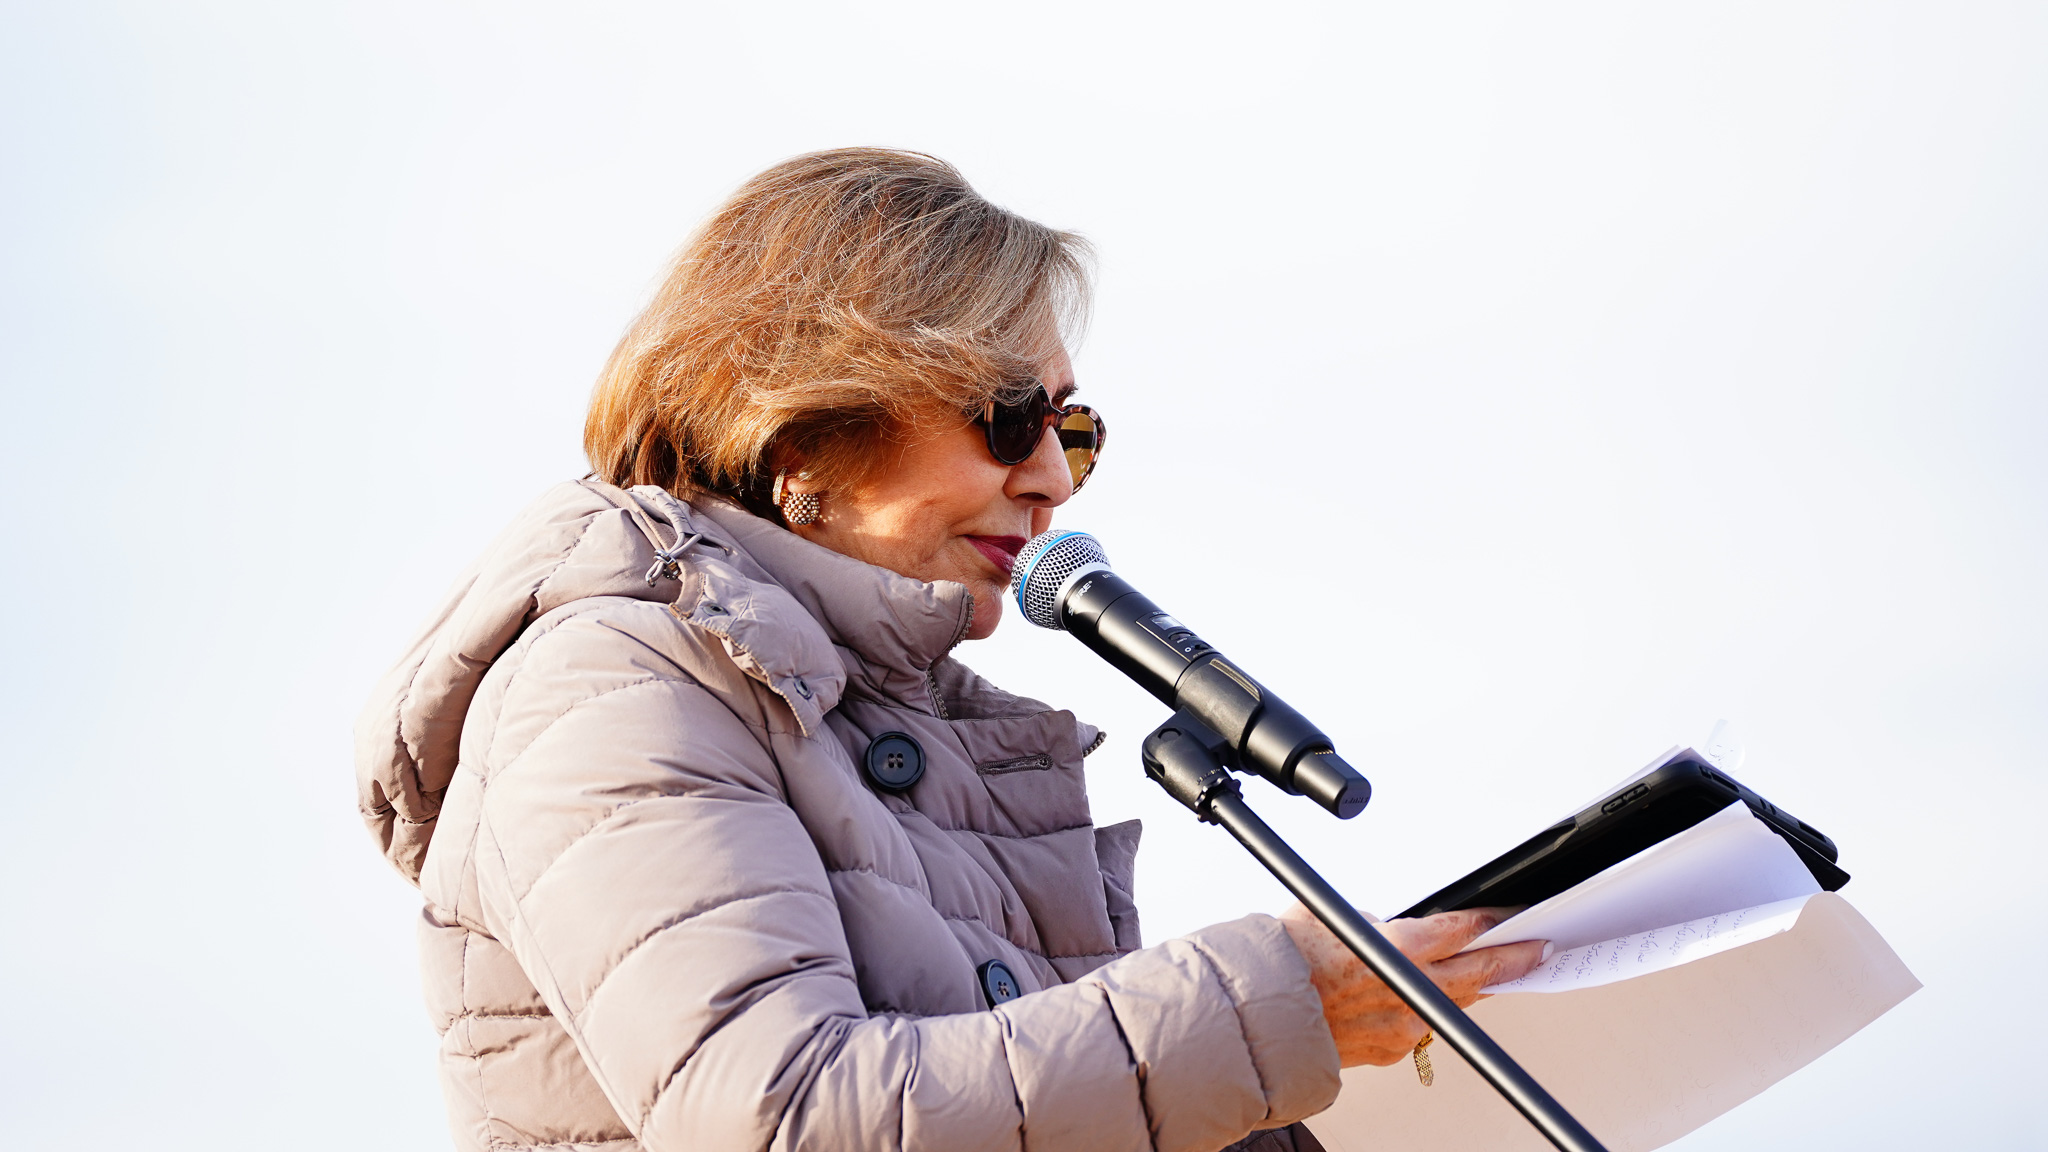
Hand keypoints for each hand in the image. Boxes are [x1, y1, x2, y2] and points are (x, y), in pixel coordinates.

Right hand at [1278, 903, 1546, 1067]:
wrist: (1259, 1016)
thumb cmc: (1284, 964)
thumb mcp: (1329, 916)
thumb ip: (1373, 922)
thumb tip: (1389, 928)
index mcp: (1399, 947)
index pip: (1463, 928)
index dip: (1492, 920)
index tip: (1509, 916)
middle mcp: (1411, 988)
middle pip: (1481, 970)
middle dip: (1516, 957)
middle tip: (1540, 949)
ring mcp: (1406, 1023)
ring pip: (1460, 1002)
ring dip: (1483, 986)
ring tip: (1504, 973)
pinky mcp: (1393, 1048)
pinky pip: (1427, 1025)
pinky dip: (1437, 1009)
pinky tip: (1444, 1000)